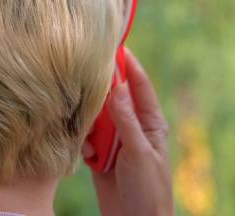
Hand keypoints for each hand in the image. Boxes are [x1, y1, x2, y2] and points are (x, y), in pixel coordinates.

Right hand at [82, 48, 172, 215]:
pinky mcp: (99, 155)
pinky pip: (85, 138)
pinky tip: (90, 159)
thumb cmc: (148, 189)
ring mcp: (114, 141)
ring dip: (89, 126)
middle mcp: (131, 127)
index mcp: (150, 123)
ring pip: (95, 117)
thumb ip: (126, 119)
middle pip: (112, 99)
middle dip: (99, 95)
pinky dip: (84, 145)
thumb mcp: (139, 152)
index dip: (128, 65)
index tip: (115, 45)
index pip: (139, 86)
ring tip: (93, 141)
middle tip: (84, 83)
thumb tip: (119, 85)